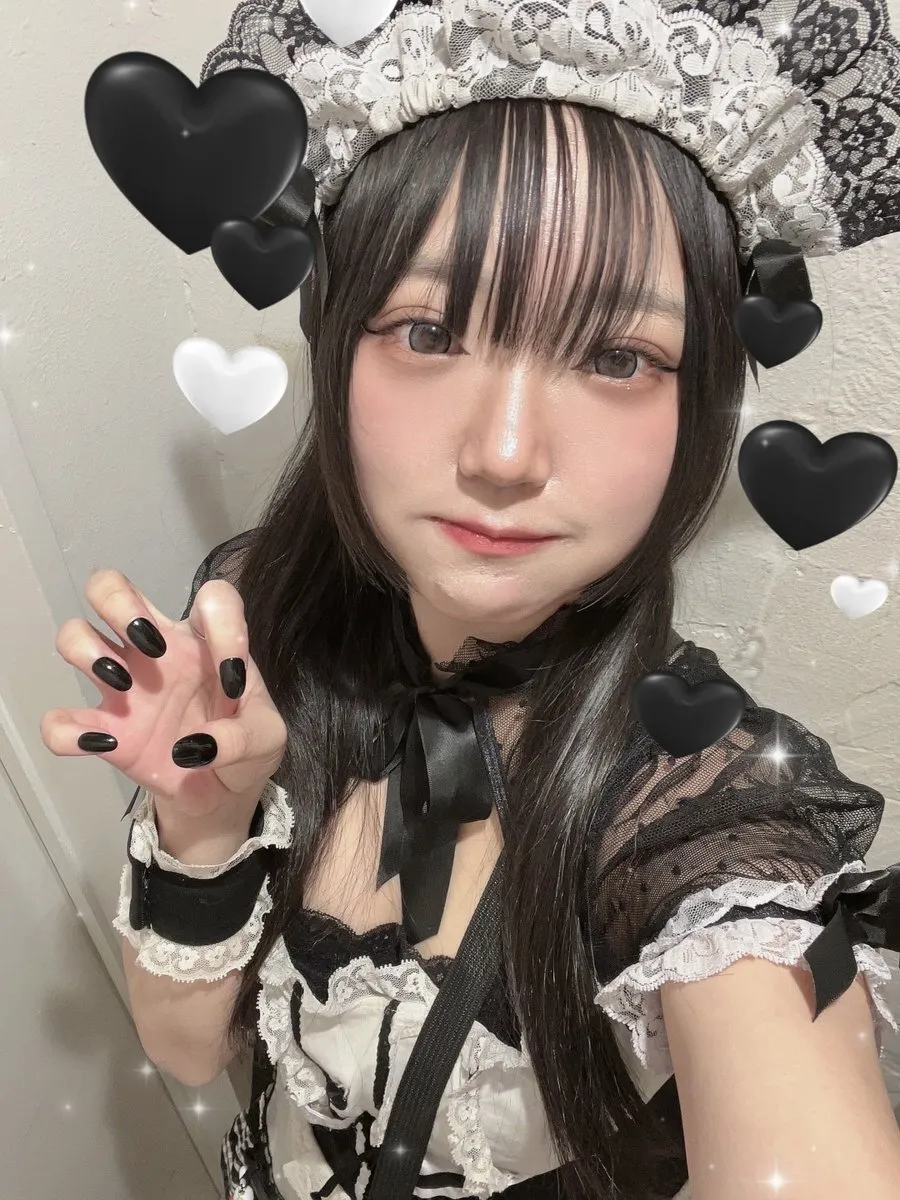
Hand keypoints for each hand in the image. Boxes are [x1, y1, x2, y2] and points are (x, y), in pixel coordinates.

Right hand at [40, 569, 287, 826]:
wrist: (221, 793)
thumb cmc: (244, 744)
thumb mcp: (267, 739)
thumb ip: (245, 735)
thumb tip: (200, 745)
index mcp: (205, 641)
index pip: (211, 597)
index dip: (221, 620)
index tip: (231, 671)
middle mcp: (156, 650)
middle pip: (111, 587)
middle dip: (118, 601)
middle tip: (149, 646)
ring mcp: (124, 686)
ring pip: (73, 634)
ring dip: (86, 649)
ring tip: (123, 682)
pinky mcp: (103, 729)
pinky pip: (58, 720)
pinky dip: (69, 729)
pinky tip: (105, 741)